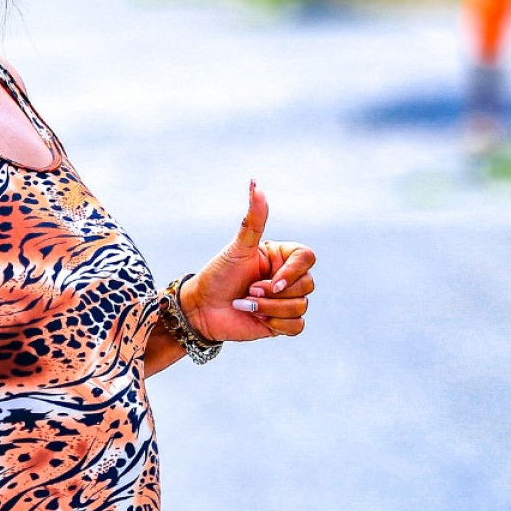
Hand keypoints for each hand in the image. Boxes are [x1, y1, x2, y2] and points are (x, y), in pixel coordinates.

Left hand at [181, 181, 315, 342]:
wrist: (202, 308)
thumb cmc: (218, 274)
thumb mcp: (238, 247)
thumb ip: (253, 219)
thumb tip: (255, 184)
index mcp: (282, 257)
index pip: (308, 258)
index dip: (292, 272)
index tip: (272, 281)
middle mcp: (288, 277)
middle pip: (307, 284)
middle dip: (275, 293)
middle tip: (249, 291)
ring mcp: (287, 301)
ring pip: (301, 306)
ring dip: (270, 308)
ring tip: (246, 304)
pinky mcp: (282, 324)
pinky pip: (297, 326)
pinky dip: (277, 324)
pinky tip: (256, 318)